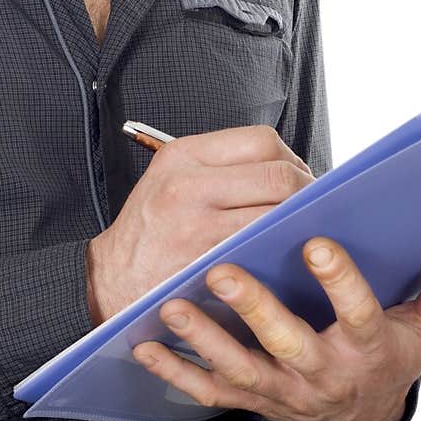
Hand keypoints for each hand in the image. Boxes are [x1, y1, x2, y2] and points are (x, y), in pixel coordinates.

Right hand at [86, 125, 314, 324]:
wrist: (108, 280)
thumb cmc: (147, 231)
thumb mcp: (169, 178)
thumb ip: (219, 167)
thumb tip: (285, 169)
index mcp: (183, 155)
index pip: (261, 140)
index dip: (292, 159)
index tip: (300, 178)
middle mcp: (189, 182)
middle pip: (278, 175)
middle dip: (306, 192)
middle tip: (313, 209)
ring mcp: (198, 223)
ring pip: (276, 213)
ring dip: (300, 223)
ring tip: (303, 231)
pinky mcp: (205, 260)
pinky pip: (261, 248)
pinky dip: (281, 249)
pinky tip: (283, 254)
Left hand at [131, 237, 420, 420]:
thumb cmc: (386, 360)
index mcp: (364, 347)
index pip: (357, 312)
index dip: (340, 280)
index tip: (318, 242)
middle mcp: (321, 372)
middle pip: (287, 343)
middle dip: (254, 309)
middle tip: (222, 269)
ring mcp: (282, 391)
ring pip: (239, 369)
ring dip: (202, 340)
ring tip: (170, 305)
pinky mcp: (251, 401)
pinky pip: (209, 393)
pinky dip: (175, 373)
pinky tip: (144, 347)